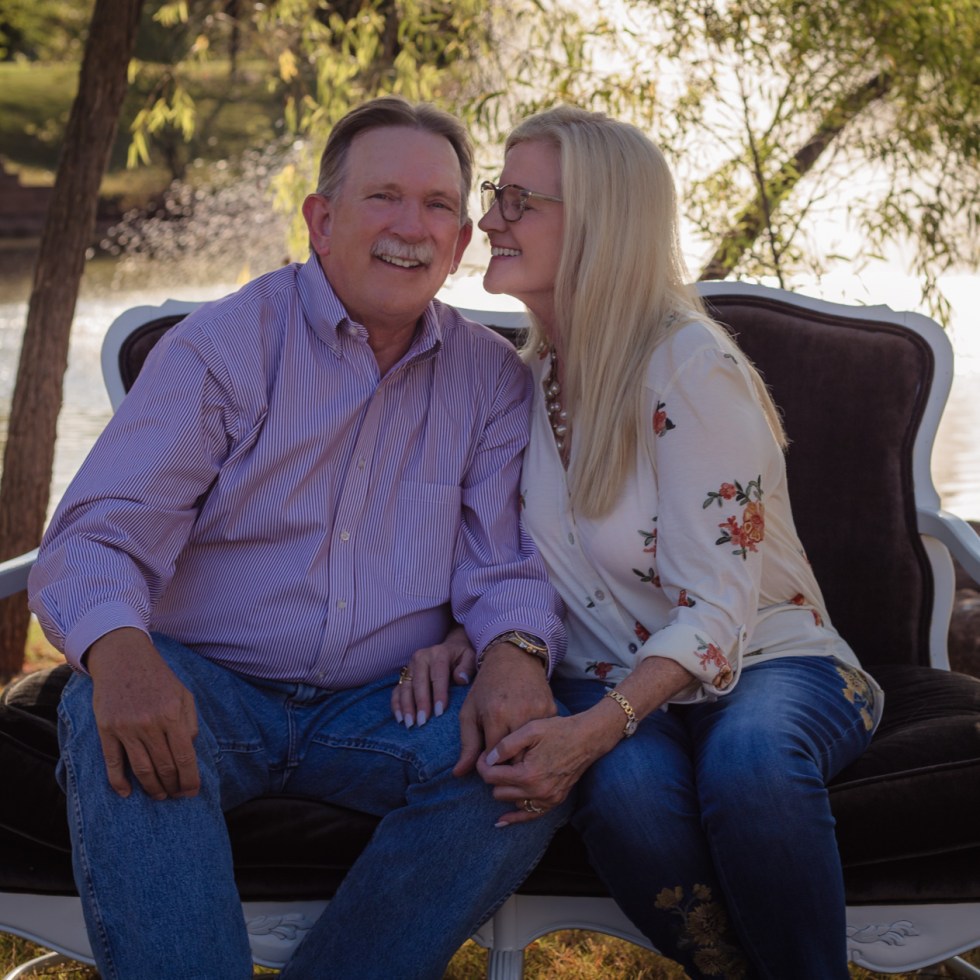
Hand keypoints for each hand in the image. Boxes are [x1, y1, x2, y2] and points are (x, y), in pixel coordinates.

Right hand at [87, 628, 199, 799]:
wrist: (124, 659)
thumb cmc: (159, 678)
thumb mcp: (184, 694)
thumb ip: (190, 723)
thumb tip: (190, 751)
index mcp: (173, 714)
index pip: (185, 757)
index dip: (190, 779)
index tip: (192, 792)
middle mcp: (150, 723)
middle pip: (164, 767)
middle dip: (173, 786)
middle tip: (176, 796)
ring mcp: (126, 728)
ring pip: (141, 769)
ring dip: (152, 788)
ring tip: (160, 796)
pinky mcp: (107, 729)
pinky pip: (112, 763)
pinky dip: (118, 782)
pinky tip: (127, 793)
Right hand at [390, 624, 475, 727]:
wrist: (450, 646)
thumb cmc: (461, 656)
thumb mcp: (470, 657)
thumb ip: (467, 667)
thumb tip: (460, 679)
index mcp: (438, 653)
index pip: (438, 675)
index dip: (438, 694)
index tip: (439, 712)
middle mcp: (421, 658)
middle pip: (419, 682)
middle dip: (420, 703)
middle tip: (423, 722)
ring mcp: (410, 666)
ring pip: (405, 687)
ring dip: (406, 706)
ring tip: (411, 724)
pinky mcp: (403, 675)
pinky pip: (397, 690)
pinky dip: (396, 705)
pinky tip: (400, 719)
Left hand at [454, 641, 556, 776]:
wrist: (514, 657)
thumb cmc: (487, 686)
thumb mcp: (470, 712)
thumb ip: (467, 745)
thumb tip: (459, 774)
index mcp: (496, 715)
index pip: (494, 758)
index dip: (489, 765)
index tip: (487, 763)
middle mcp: (519, 714)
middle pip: (515, 758)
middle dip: (507, 764)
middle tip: (501, 760)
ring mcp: (538, 712)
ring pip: (533, 751)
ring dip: (523, 756)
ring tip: (514, 751)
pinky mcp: (552, 710)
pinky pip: (544, 738)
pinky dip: (537, 743)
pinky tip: (529, 738)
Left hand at [477, 712, 609, 826]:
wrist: (587, 738)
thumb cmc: (558, 730)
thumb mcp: (530, 730)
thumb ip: (506, 745)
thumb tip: (488, 759)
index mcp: (528, 774)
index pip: (491, 777)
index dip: (482, 764)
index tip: (484, 754)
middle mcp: (537, 792)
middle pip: (498, 792)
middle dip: (493, 776)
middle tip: (495, 761)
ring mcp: (547, 799)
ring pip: (511, 802)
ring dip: (505, 789)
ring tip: (506, 772)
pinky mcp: (554, 801)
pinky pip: (530, 815)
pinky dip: (515, 817)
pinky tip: (501, 820)